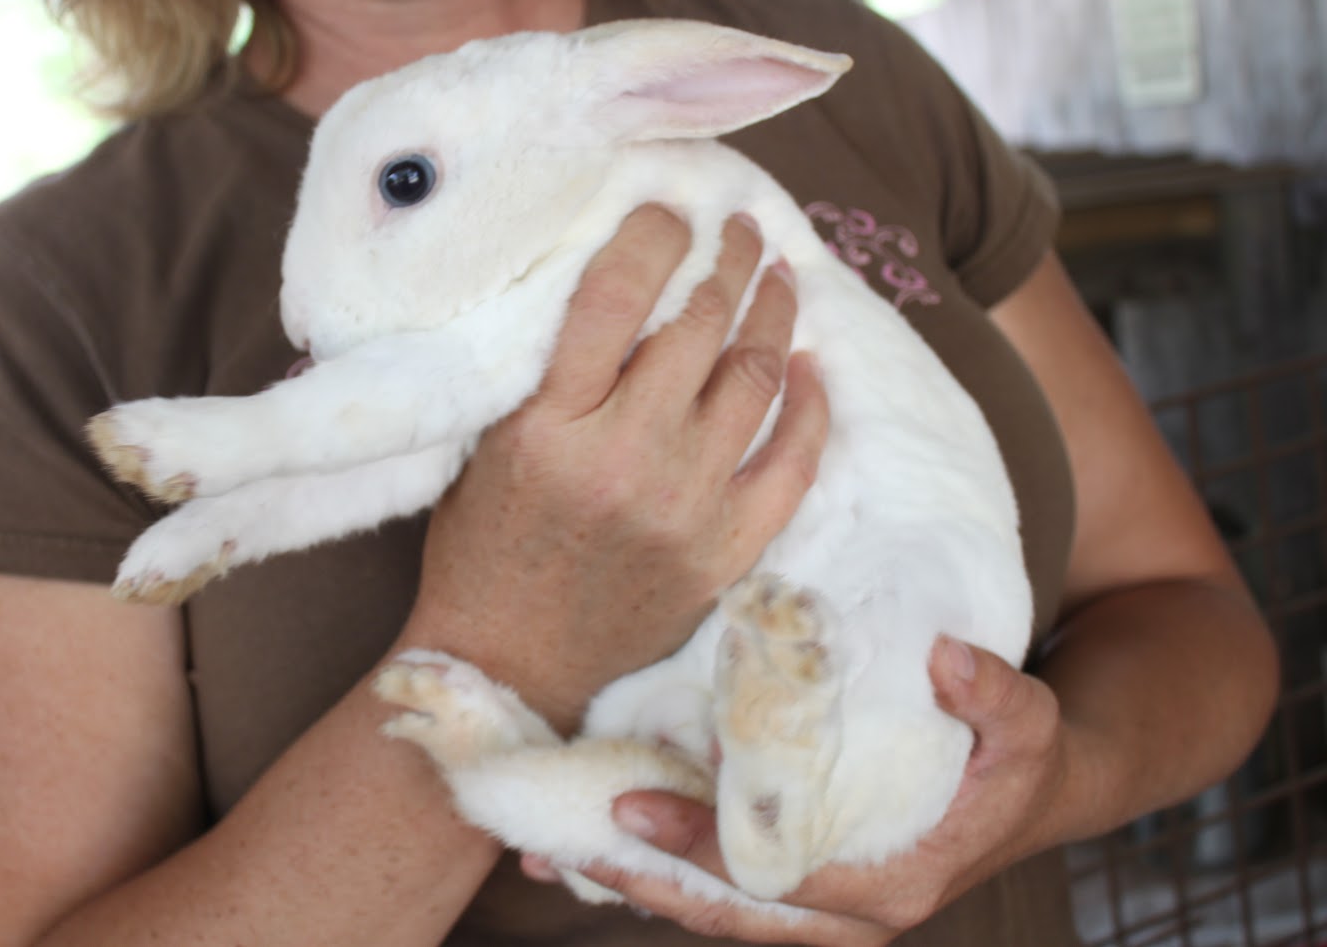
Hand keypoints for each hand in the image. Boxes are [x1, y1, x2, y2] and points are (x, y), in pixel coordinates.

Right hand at [402, 206, 828, 730]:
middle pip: (699, 326)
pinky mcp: (726, 551)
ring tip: (779, 277)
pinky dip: (809, 406)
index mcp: (549, 426)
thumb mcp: (487, 444)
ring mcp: (685, 507)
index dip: (654, 234)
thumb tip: (614, 284)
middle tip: (740, 231)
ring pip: (754, 378)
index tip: (670, 209)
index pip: (616, 296)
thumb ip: (542, 372)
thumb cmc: (484, 547)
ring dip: (773, 314)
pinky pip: (792, 462)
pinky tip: (810, 366)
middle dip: (728, 261)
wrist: (509, 663)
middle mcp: (624, 458)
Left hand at [530, 638, 1072, 942]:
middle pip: (725, 916)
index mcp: (890, 884)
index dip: (700, 848)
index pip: (773, 877)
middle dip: (642, 882)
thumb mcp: (1028, 724)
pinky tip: (597, 843)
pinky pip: (721, 891)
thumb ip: (995, 694)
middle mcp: (845, 913)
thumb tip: (949, 660)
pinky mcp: (798, 883)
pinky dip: (659, 872)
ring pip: (713, 912)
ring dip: (634, 884)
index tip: (633, 806)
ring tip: (548, 855)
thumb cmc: (1019, 761)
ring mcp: (818, 908)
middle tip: (561, 844)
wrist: (1027, 797)